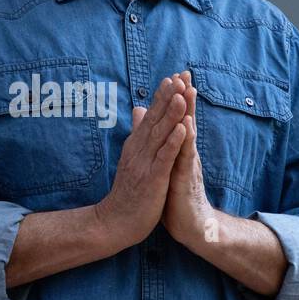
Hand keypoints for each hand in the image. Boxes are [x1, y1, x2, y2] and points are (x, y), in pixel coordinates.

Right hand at [94, 76, 187, 248]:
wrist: (115, 222)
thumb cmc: (128, 192)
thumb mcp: (132, 158)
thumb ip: (138, 133)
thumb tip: (139, 109)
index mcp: (136, 146)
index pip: (150, 117)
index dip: (161, 97)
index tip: (172, 77)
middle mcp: (138, 151)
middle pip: (154, 120)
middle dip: (167, 98)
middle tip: (177, 77)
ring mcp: (145, 164)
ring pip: (160, 135)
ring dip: (171, 115)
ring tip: (182, 95)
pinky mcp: (152, 179)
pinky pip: (164, 158)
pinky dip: (173, 142)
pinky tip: (182, 129)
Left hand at [161, 70, 215, 246]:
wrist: (190, 225)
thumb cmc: (177, 196)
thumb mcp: (166, 168)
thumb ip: (163, 148)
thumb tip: (157, 136)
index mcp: (178, 150)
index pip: (177, 120)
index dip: (175, 99)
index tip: (173, 76)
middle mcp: (186, 154)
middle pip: (186, 120)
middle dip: (185, 97)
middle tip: (185, 72)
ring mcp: (188, 165)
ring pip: (188, 134)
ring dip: (189, 112)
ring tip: (188, 90)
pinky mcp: (186, 179)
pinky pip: (186, 157)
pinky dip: (186, 140)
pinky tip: (186, 126)